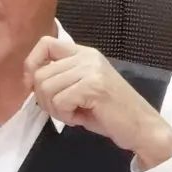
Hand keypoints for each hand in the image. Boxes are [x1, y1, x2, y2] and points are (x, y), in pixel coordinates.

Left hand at [23, 36, 171, 168]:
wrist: (142, 128)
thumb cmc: (111, 113)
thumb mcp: (82, 88)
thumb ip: (60, 79)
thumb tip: (30, 81)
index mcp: (84, 53)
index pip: (45, 43)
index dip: (32, 64)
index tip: (34, 85)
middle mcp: (87, 57)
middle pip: (41, 73)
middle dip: (44, 99)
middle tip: (63, 111)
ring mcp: (91, 70)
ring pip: (47, 88)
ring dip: (55, 109)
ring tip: (74, 114)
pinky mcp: (93, 86)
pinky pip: (60, 101)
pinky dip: (65, 116)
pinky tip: (80, 118)